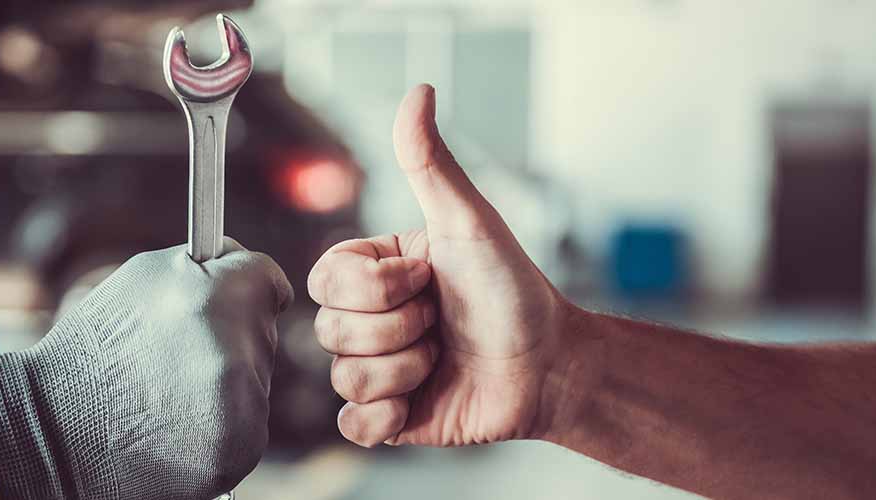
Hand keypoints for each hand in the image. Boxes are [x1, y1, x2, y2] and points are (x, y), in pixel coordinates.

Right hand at [0, 240, 292, 498]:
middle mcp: (236, 350)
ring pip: (257, 378)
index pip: (270, 280)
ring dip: (227, 379)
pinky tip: (178, 421)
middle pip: (264, 330)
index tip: (230, 299)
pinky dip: (223, 420)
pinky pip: (249, 420)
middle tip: (176, 353)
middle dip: (232, 335)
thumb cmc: (97, 346)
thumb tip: (249, 264)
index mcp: (217, 296)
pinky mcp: (240, 447)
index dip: (248, 287)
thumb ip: (206, 266)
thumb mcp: (143, 278)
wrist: (56, 429)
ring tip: (169, 388)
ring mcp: (242, 406)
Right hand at [309, 84, 572, 446]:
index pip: (325, 278)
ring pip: (345, 377)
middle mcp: (368, 319)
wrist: (550, 365)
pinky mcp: (388, 417)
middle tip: (441, 320)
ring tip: (442, 356)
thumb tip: (418, 92)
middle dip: (399, 328)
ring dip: (407, 369)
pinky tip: (422, 398)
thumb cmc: (514, 290)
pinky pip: (353, 424)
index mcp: (375, 272)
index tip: (427, 278)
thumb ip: (430, 163)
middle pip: (330, 329)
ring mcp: (376, 369)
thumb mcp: (469, 222)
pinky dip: (389, 415)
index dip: (376, 286)